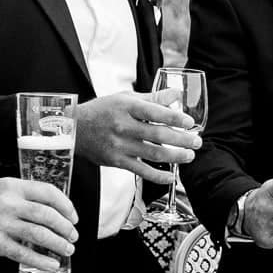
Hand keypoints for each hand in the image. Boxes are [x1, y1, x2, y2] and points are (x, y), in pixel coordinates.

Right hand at [0, 178, 78, 272]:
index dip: (66, 205)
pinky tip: (52, 264)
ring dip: (58, 243)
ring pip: (39, 234)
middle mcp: (7, 203)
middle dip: (65, 227)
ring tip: (67, 249)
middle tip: (73, 235)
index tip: (73, 216)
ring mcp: (1, 224)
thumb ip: (22, 195)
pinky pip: (24, 253)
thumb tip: (52, 209)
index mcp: (11, 186)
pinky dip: (42, 260)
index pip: (47, 192)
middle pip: (47, 215)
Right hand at [69, 90, 202, 183]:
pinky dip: (157, 176)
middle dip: (181, 140)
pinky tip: (170, 177)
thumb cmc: (102, 110)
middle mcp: (122, 126)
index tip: (189, 122)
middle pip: (157, 134)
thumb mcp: (125, 98)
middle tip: (197, 142)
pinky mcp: (116, 161)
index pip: (154, 112)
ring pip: (152, 153)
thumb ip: (152, 98)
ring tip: (189, 156)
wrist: (75, 129)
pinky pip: (141, 171)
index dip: (174, 118)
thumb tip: (176, 95)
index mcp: (126, 107)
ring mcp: (119, 145)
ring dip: (175, 157)